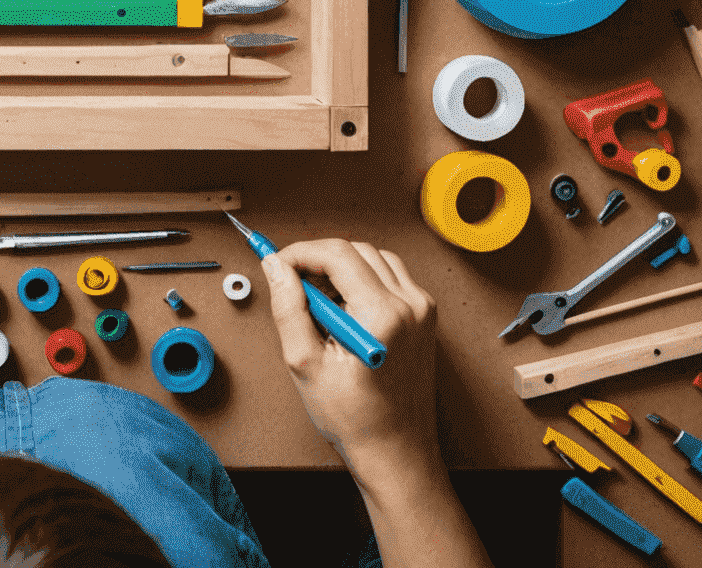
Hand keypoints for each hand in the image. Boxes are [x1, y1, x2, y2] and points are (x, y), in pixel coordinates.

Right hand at [261, 240, 438, 483]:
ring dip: (342, 267)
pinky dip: (363, 280)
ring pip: (374, 257)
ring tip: (321, 301)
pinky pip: (390, 275)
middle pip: (356, 249)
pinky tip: (346, 309)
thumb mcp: (305, 363)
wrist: (396, 452)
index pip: (337, 253)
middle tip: (294, 285)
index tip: (278, 263)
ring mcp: (422, 309)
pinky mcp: (425, 316)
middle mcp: (410, 305)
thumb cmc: (355, 419)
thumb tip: (276, 266)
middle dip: (319, 259)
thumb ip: (288, 306)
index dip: (300, 252)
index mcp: (383, 315)